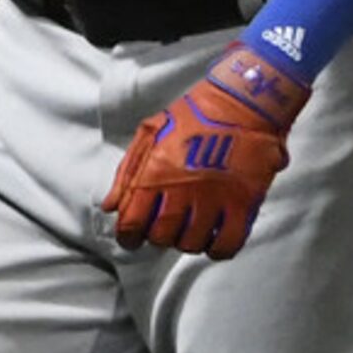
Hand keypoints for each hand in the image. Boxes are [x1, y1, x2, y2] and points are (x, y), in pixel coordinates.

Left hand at [99, 41, 309, 260]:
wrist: (241, 103)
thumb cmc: (192, 115)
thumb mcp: (150, 133)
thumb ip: (127, 172)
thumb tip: (109, 207)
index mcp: (155, 171)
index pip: (132, 223)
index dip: (128, 237)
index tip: (131, 239)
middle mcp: (182, 189)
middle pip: (162, 237)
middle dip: (158, 237)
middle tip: (164, 227)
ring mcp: (214, 199)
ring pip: (192, 244)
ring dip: (187, 242)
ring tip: (189, 228)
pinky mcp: (243, 204)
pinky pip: (227, 244)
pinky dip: (217, 249)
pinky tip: (213, 238)